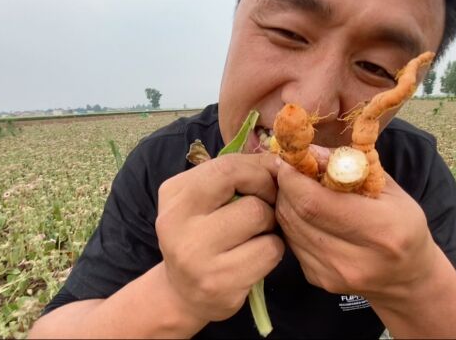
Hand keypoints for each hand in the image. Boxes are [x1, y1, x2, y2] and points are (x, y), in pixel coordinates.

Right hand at [156, 153, 284, 321]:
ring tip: (257, 233)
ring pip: (260, 218)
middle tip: (267, 206)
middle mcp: (177, 224)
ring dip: (271, 224)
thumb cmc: (202, 237)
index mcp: (174, 194)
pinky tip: (256, 256)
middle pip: (248, 194)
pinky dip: (272, 249)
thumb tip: (280, 162)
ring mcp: (196, 256)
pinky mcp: (219, 284)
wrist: (182, 294)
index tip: (272, 175)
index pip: (227, 166)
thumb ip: (234, 176)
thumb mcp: (204, 200)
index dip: (259, 168)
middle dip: (268, 196)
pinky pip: (269, 250)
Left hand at [275, 152, 437, 301]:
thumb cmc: (403, 225)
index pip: (313, 202)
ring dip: (287, 202)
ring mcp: (332, 274)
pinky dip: (293, 222)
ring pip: (288, 228)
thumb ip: (351, 167)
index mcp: (380, 230)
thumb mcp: (389, 189)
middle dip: (287, 186)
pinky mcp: (318, 280)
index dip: (293, 178)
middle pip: (296, 214)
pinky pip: (291, 241)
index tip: (290, 160)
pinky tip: (307, 212)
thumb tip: (311, 151)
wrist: (408, 277)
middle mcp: (353, 259)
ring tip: (300, 188)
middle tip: (291, 170)